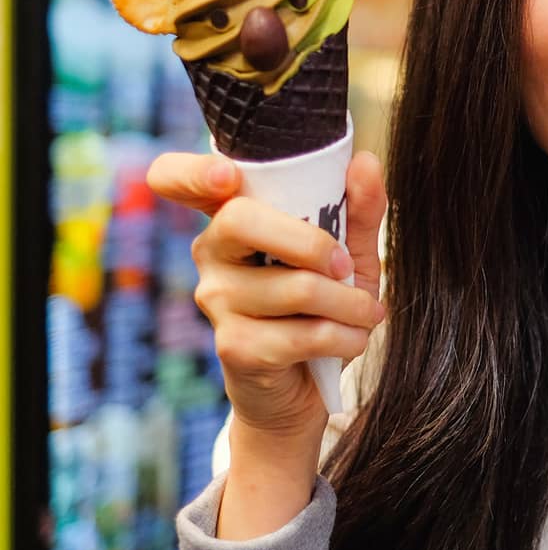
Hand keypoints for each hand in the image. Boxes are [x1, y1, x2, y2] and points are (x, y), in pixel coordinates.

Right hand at [147, 151, 386, 442]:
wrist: (308, 387)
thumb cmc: (323, 306)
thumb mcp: (350, 254)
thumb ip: (358, 209)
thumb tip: (365, 162)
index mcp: (232, 216)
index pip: (177, 179)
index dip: (193, 173)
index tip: (228, 176)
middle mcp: (212, 253)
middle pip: (239, 220)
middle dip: (311, 241)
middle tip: (347, 267)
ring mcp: (217, 300)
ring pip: (294, 286)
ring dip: (350, 303)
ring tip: (368, 312)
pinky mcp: (235, 346)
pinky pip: (303, 333)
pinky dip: (345, 336)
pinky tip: (353, 339)